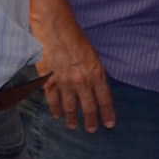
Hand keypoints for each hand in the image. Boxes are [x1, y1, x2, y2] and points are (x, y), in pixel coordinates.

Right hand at [34, 10, 115, 131]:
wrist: (54, 28)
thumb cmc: (76, 37)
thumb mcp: (93, 55)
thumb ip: (95, 73)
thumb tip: (96, 88)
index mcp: (96, 74)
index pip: (105, 100)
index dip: (107, 114)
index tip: (109, 124)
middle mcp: (81, 82)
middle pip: (88, 107)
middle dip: (91, 120)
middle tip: (92, 129)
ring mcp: (64, 83)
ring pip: (69, 107)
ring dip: (72, 118)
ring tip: (74, 126)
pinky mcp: (49, 80)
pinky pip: (52, 100)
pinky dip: (55, 109)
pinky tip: (58, 115)